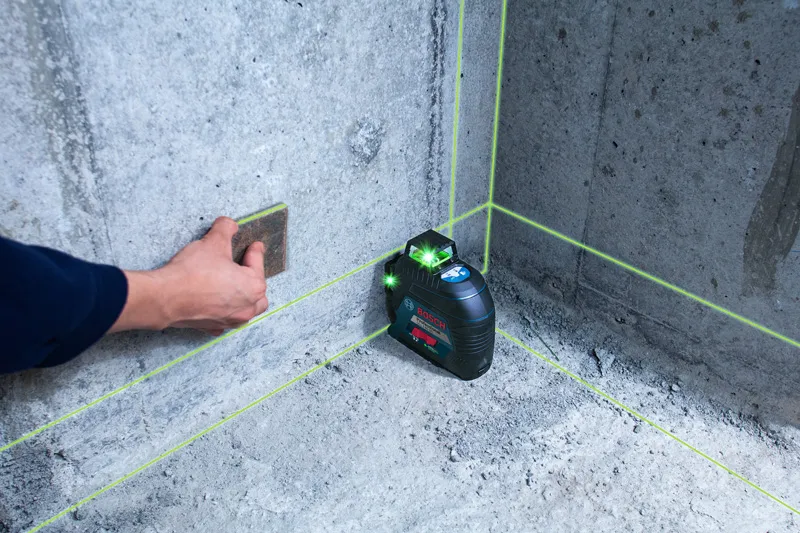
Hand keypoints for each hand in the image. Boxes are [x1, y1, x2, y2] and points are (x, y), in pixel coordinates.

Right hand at [110, 217, 267, 335]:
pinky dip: (225, 313)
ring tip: (236, 287)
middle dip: (255, 280)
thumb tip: (229, 224)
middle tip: (245, 267)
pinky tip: (219, 305)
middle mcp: (246, 307)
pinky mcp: (213, 327)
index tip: (255, 246)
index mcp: (253, 286)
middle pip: (258, 294)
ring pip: (246, 311)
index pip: (257, 264)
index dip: (255, 252)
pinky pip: (225, 321)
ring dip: (244, 299)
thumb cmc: (193, 272)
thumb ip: (225, 229)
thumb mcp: (213, 242)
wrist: (166, 297)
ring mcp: (230, 320)